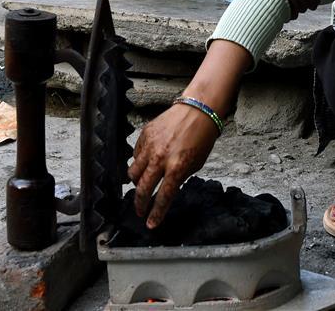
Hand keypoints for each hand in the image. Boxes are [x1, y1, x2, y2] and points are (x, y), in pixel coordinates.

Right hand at [127, 103, 218, 228]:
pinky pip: (135, 155)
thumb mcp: (195, 164)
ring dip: (135, 184)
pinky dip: (139, 162)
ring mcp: (150, 146)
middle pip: (142, 188)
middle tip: (140, 211)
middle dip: (140, 204)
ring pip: (133, 172)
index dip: (155, 214)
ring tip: (140, 186)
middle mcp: (161, 158)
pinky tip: (146, 163)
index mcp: (177, 168)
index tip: (151, 224)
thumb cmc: (201, 137)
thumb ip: (179, 177)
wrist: (198, 110)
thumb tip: (166, 188)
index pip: (162, 197)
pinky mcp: (144, 135)